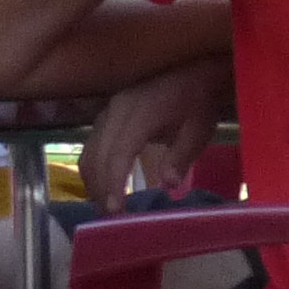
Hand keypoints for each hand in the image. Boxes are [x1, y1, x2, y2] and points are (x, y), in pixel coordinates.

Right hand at [82, 60, 230, 209]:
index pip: (118, 153)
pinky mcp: (106, 116)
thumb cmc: (198, 100)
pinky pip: (91, 145)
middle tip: (110, 220)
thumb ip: (182, 155)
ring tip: (106, 208)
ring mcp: (107, 112)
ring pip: (89, 152)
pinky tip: (104, 187)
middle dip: (100, 190)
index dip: (113, 183)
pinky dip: (94, 169)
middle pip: (97, 156)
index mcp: (140, 113)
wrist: (191, 68)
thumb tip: (168, 184)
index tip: (115, 211)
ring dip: (93, 182)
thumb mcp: (199, 128)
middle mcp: (116, 111)